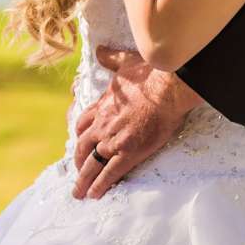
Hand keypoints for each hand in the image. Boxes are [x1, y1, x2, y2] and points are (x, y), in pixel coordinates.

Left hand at [72, 47, 201, 198]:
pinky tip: (94, 194)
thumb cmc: (150, 75)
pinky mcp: (127, 152)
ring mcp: (113, 140)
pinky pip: (109, 173)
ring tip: (79, 193)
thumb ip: (111, 58)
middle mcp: (102, 125)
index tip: (80, 143)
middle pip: (83, 147)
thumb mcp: (126, 62)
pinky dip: (100, 185)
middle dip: (78, 162)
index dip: (80, 136)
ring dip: (83, 180)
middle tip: (77, 173)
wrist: (166, 89)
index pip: (83, 124)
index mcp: (103, 106)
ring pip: (91, 164)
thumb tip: (100, 49)